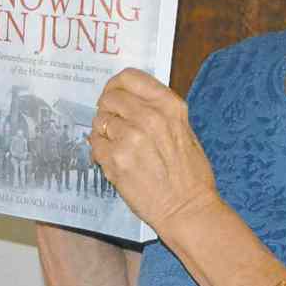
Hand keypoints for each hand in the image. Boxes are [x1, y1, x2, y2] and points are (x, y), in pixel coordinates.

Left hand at [91, 69, 219, 236]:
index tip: (114, 93)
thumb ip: (158, 110)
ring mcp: (130, 138)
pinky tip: (114, 159)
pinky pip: (95, 144)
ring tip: (117, 145)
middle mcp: (149, 117)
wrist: (187, 207)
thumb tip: (130, 100)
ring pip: (99, 121)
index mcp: (169, 106)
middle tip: (113, 122)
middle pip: (110, 97)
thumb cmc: (190, 173)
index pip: (129, 78)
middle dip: (108, 109)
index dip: (116, 85)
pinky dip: (100, 150)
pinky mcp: (115, 160)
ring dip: (103, 131)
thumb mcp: (184, 128)